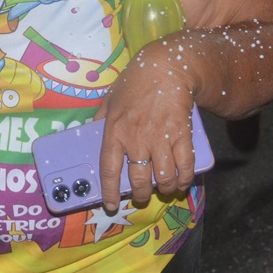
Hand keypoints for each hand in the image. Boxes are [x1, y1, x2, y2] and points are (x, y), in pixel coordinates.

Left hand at [98, 42, 196, 209]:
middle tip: (142, 197)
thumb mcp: (110, 98)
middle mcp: (136, 138)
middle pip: (139, 179)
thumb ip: (99, 118)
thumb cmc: (135, 82)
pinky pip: (185, 166)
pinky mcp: (182, 135)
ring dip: (165, 189)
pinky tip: (182, 181)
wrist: (166, 67)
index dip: (110, 191)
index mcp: (115, 130)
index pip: (109, 169)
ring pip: (164, 177)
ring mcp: (160, 137)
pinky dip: (185, 179)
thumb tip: (88, 133)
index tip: (112, 205)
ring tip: (165, 189)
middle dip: (141, 195)